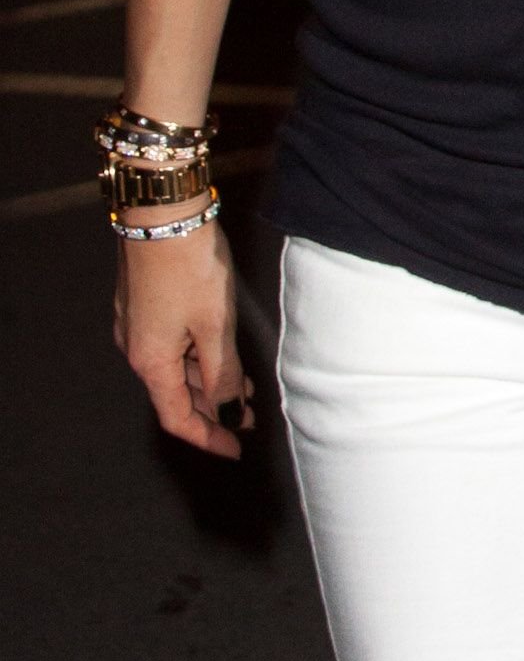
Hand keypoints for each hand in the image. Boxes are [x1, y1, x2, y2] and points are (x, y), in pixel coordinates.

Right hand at [113, 216, 254, 456]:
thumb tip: (230, 412)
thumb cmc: (188, 266)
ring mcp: (136, 325)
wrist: (163, 213)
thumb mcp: (215, 325)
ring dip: (208, 382)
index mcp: (150, 362)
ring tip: (247, 387)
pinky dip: (198, 357)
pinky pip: (171, 346)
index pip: (179, 419)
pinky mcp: (143, 304)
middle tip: (251, 416)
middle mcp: (136, 348)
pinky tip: (222, 352)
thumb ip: (223, 374)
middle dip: (214, 410)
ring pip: (175, 369)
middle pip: (176, 395)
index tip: (238, 448)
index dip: (210, 437)